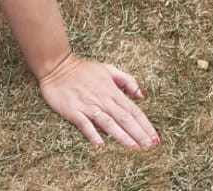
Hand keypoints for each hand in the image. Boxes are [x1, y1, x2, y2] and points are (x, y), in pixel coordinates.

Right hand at [37, 53, 158, 150]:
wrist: (56, 65)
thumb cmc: (83, 69)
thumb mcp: (107, 68)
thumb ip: (126, 80)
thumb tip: (141, 95)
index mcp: (111, 90)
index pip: (133, 110)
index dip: (145, 124)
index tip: (155, 138)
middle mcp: (102, 98)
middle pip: (124, 118)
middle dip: (139, 133)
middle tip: (150, 147)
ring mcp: (87, 104)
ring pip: (108, 122)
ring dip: (121, 136)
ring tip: (133, 148)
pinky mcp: (73, 110)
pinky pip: (84, 124)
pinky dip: (92, 134)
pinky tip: (99, 145)